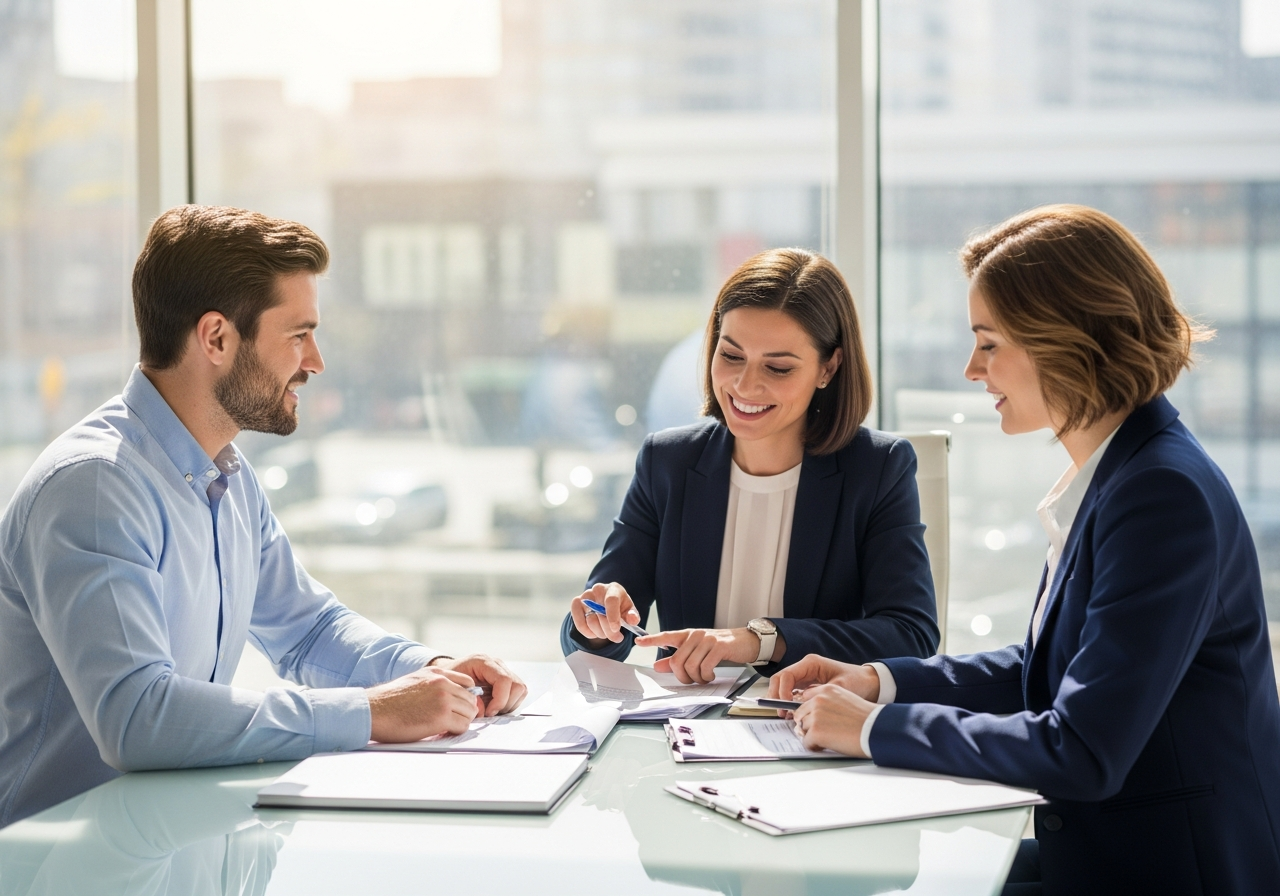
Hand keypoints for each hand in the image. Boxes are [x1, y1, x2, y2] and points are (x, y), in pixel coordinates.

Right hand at [367, 666, 477, 742]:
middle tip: (453, 721)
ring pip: (469, 713)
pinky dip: (456, 731)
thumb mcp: (415, 681)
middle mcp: (442, 683)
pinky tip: (444, 731)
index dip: (464, 698)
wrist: (374, 710)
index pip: (467, 683)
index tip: (458, 707)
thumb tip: (449, 696)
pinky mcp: (441, 717)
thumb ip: (434, 684)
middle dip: (465, 711)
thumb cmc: (390, 700)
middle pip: (470, 699)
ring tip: (447, 727)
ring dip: (461, 722)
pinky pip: (462, 726)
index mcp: (436, 673)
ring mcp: (443, 700)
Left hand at [430, 654, 526, 716]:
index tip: (489, 712)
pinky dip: (510, 703)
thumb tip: (484, 712)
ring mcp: (503, 670)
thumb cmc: (448, 680)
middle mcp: (496, 664)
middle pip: (517, 685)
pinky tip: (495, 706)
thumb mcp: (453, 687)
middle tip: (490, 712)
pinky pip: (519, 692)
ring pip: (520, 689)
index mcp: (483, 662)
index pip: (504, 680)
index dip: (500, 700)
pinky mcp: (507, 678)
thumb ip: (467, 698)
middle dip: (505, 704)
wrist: (447, 673)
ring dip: (509, 704)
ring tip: (492, 709)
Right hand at [569, 582, 640, 644]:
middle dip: (610, 631)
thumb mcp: (629, 611)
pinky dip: (588, 633)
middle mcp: (598, 589)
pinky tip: (595, 633)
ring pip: (590, 621)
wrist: (605, 604)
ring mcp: (585, 596)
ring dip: (600, 633)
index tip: (616, 629)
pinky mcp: (575, 604)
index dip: (613, 616)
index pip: (611, 600)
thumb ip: (633, 616)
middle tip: (617, 638)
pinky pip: (579, 624)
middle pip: (601, 614)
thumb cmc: (619, 607)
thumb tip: (632, 620)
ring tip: (607, 633)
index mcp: (613, 589)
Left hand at [635, 628, 771, 683]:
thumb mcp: (697, 651)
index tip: (639, 642)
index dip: (652, 640)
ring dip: (696, 678)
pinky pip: (705, 667)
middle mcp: (695, 635)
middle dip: (683, 676)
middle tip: (692, 680)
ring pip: (691, 666)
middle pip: (678, 661)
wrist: (745, 641)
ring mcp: (707, 640)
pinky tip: (711, 675)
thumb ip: (677, 659)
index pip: (667, 636)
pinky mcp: (719, 647)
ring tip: (704, 678)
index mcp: (688, 635)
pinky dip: (707, 676)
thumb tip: (658, 666)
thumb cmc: (719, 647)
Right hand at [770, 654, 879, 702]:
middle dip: (776, 695)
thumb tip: (803, 705)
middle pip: (780, 679)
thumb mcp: (840, 688)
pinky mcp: (807, 686)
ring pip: (783, 686)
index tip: (785, 705)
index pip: (787, 675)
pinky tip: (792, 713)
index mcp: (811, 663)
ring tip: (785, 715)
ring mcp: (805, 676)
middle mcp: (805, 668)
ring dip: (780, 700)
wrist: (869, 682)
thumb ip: (820, 695)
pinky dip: (788, 703)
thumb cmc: (857, 681)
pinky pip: (791, 692)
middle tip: (779, 712)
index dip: (782, 690)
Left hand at [792, 684, 875, 756]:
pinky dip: (814, 747)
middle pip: (801, 715)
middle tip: (821, 732)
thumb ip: (829, 703)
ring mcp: (815, 715)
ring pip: (802, 729)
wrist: (876, 729)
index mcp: (827, 690)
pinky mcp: (815, 731)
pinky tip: (827, 746)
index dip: (809, 712)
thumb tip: (815, 715)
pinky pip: (806, 742)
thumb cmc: (867, 718)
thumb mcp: (846, 700)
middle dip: (808, 725)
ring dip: (812, 736)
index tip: (814, 720)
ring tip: (828, 739)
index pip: (805, 699)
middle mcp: (818, 700)